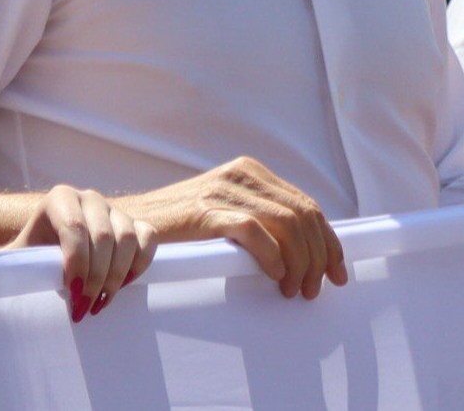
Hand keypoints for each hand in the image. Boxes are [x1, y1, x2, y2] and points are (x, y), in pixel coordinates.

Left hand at [11, 185, 158, 322]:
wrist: (50, 253)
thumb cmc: (30, 259)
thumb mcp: (14, 258)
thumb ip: (2, 265)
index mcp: (59, 198)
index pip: (74, 228)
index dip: (77, 265)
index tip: (73, 298)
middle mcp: (89, 197)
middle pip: (105, 236)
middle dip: (97, 278)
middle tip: (86, 309)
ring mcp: (114, 208)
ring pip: (128, 238)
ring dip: (118, 277)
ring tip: (101, 302)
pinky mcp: (134, 222)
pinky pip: (149, 237)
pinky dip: (141, 263)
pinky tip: (125, 284)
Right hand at [119, 156, 346, 300]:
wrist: (124, 225)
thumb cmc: (177, 231)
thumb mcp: (225, 216)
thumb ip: (260, 222)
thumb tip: (305, 255)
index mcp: (251, 173)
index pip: (306, 206)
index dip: (329, 242)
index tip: (339, 273)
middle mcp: (241, 175)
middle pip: (302, 215)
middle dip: (319, 257)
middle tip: (315, 290)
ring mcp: (223, 191)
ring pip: (285, 223)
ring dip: (299, 263)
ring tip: (295, 290)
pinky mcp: (204, 211)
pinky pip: (253, 231)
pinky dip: (272, 256)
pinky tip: (275, 277)